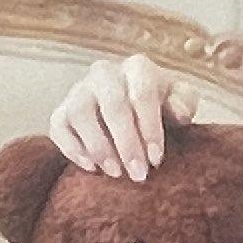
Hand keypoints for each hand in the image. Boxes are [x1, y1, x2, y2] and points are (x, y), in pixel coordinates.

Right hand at [48, 50, 195, 180]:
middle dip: (126, 143)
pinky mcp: (61, 111)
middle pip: (112, 105)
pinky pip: (58, 126)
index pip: (142, 94)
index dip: (149, 128)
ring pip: (80, 113)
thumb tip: (179, 113)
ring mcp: (79, 90)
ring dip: (98, 146)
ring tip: (115, 173)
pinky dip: (71, 148)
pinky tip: (91, 168)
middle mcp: (104, 73)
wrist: (134, 109)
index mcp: (137, 67)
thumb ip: (185, 103)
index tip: (156, 160)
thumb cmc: (162, 105)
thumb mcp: (181, 100)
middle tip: (138, 174)